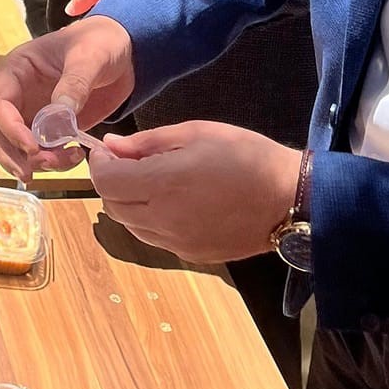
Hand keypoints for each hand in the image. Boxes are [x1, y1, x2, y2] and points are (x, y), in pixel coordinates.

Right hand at [0, 16, 134, 177]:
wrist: (124, 53)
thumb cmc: (99, 43)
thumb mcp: (89, 56)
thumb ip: (74, 83)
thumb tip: (60, 114)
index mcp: (17, 70)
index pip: (1, 103)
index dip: (11, 128)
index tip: (32, 147)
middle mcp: (18, 94)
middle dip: (13, 154)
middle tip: (33, 172)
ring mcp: (33, 113)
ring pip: (18, 146)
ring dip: (34, 161)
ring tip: (66, 163)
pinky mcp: (51, 129)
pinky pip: (43, 151)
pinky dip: (54, 161)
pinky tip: (75, 158)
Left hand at [89, 123, 302, 263]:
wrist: (290, 198)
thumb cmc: (245, 156)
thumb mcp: (195, 133)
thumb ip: (147, 142)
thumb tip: (112, 145)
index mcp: (162, 184)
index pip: (105, 181)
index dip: (98, 164)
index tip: (105, 150)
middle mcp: (164, 219)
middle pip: (113, 206)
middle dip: (110, 182)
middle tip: (126, 162)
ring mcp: (177, 242)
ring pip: (130, 226)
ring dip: (127, 203)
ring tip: (149, 181)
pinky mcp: (192, 255)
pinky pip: (154, 238)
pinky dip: (148, 220)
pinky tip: (169, 202)